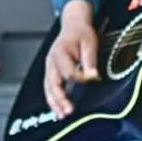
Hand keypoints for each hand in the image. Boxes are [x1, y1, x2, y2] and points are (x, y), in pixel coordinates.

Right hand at [43, 1, 100, 118]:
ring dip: (54, 103)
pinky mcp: (51, 72)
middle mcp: (51, 62)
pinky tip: (58, 109)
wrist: (73, 25)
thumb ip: (90, 60)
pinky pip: (49, 88)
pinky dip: (53, 100)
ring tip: (62, 115)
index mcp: (60, 52)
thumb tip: (93, 76)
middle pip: (53, 84)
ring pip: (48, 88)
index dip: (80, 78)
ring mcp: (49, 68)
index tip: (92, 79)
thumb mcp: (90, 42)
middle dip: (60, 98)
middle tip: (69, 111)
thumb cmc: (81, 33)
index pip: (68, 72)